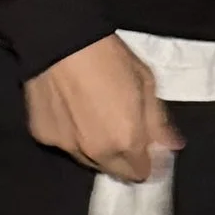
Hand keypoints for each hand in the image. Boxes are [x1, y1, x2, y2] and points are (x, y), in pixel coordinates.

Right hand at [24, 35, 179, 182]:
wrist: (62, 41)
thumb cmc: (111, 57)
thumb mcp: (146, 83)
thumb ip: (159, 122)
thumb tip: (172, 147)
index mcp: (126, 141)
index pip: (140, 173)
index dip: (146, 160)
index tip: (145, 146)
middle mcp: (96, 153)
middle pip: (114, 171)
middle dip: (121, 157)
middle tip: (119, 129)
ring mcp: (65, 147)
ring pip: (87, 160)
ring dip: (95, 148)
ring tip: (93, 117)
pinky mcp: (42, 135)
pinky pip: (64, 144)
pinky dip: (70, 135)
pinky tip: (70, 110)